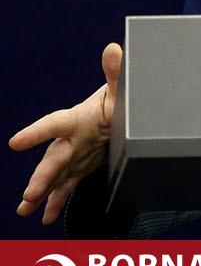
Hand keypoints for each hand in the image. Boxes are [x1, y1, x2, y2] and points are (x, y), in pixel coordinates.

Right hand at [10, 42, 121, 224]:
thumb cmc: (119, 97)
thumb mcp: (121, 87)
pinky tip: (44, 217)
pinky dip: (55, 202)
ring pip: (54, 176)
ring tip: (25, 209)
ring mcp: (75, 154)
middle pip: (54, 158)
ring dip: (40, 193)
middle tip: (29, 194)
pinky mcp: (81, 166)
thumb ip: (116, 71)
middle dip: (41, 177)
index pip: (55, 124)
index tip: (15, 143)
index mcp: (79, 118)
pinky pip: (66, 186)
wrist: (122, 111)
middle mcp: (72, 138)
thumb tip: (113, 48)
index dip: (36, 133)